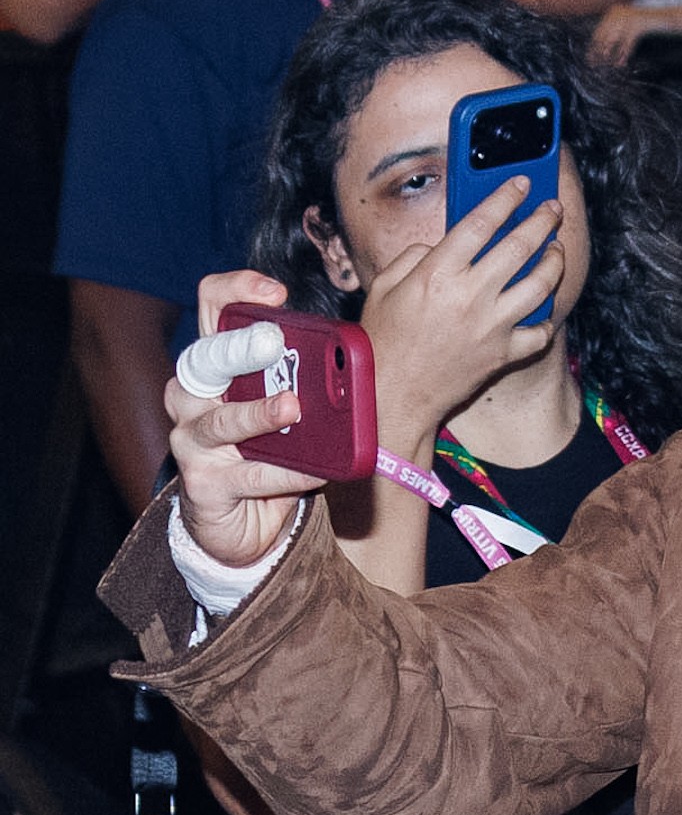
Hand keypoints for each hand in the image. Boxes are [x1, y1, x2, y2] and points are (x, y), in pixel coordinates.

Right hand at [172, 271, 321, 566]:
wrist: (247, 523)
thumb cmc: (270, 452)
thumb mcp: (293, 411)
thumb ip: (312, 385)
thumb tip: (356, 370)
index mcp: (217, 365)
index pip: (212, 309)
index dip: (236, 291)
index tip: (276, 292)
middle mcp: (194, 396)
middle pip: (205, 358)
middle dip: (240, 348)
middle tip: (275, 343)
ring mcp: (192, 439)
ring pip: (220, 420)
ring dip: (259, 413)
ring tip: (292, 407)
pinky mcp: (203, 484)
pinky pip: (247, 474)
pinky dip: (284, 472)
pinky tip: (312, 470)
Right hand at [355, 176, 567, 449]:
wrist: (393, 394)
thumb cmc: (384, 340)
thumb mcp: (385, 287)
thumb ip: (414, 256)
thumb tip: (442, 244)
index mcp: (439, 273)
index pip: (482, 222)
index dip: (505, 197)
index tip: (522, 183)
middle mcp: (471, 295)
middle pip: (520, 246)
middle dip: (543, 220)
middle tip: (553, 208)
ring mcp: (493, 326)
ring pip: (541, 284)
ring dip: (554, 262)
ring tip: (556, 250)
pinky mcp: (504, 354)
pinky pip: (539, 332)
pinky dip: (545, 319)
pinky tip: (543, 306)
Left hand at [589, 2, 662, 64]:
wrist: (669, 19)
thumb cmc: (650, 26)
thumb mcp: (630, 28)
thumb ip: (617, 35)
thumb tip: (602, 51)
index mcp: (614, 11)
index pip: (599, 31)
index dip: (593, 46)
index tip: (590, 59)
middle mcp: (619, 11)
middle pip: (604, 35)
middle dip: (599, 52)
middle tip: (595, 66)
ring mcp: (629, 16)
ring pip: (614, 39)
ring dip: (610, 55)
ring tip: (608, 67)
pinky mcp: (639, 23)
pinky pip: (628, 41)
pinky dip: (625, 54)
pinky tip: (622, 63)